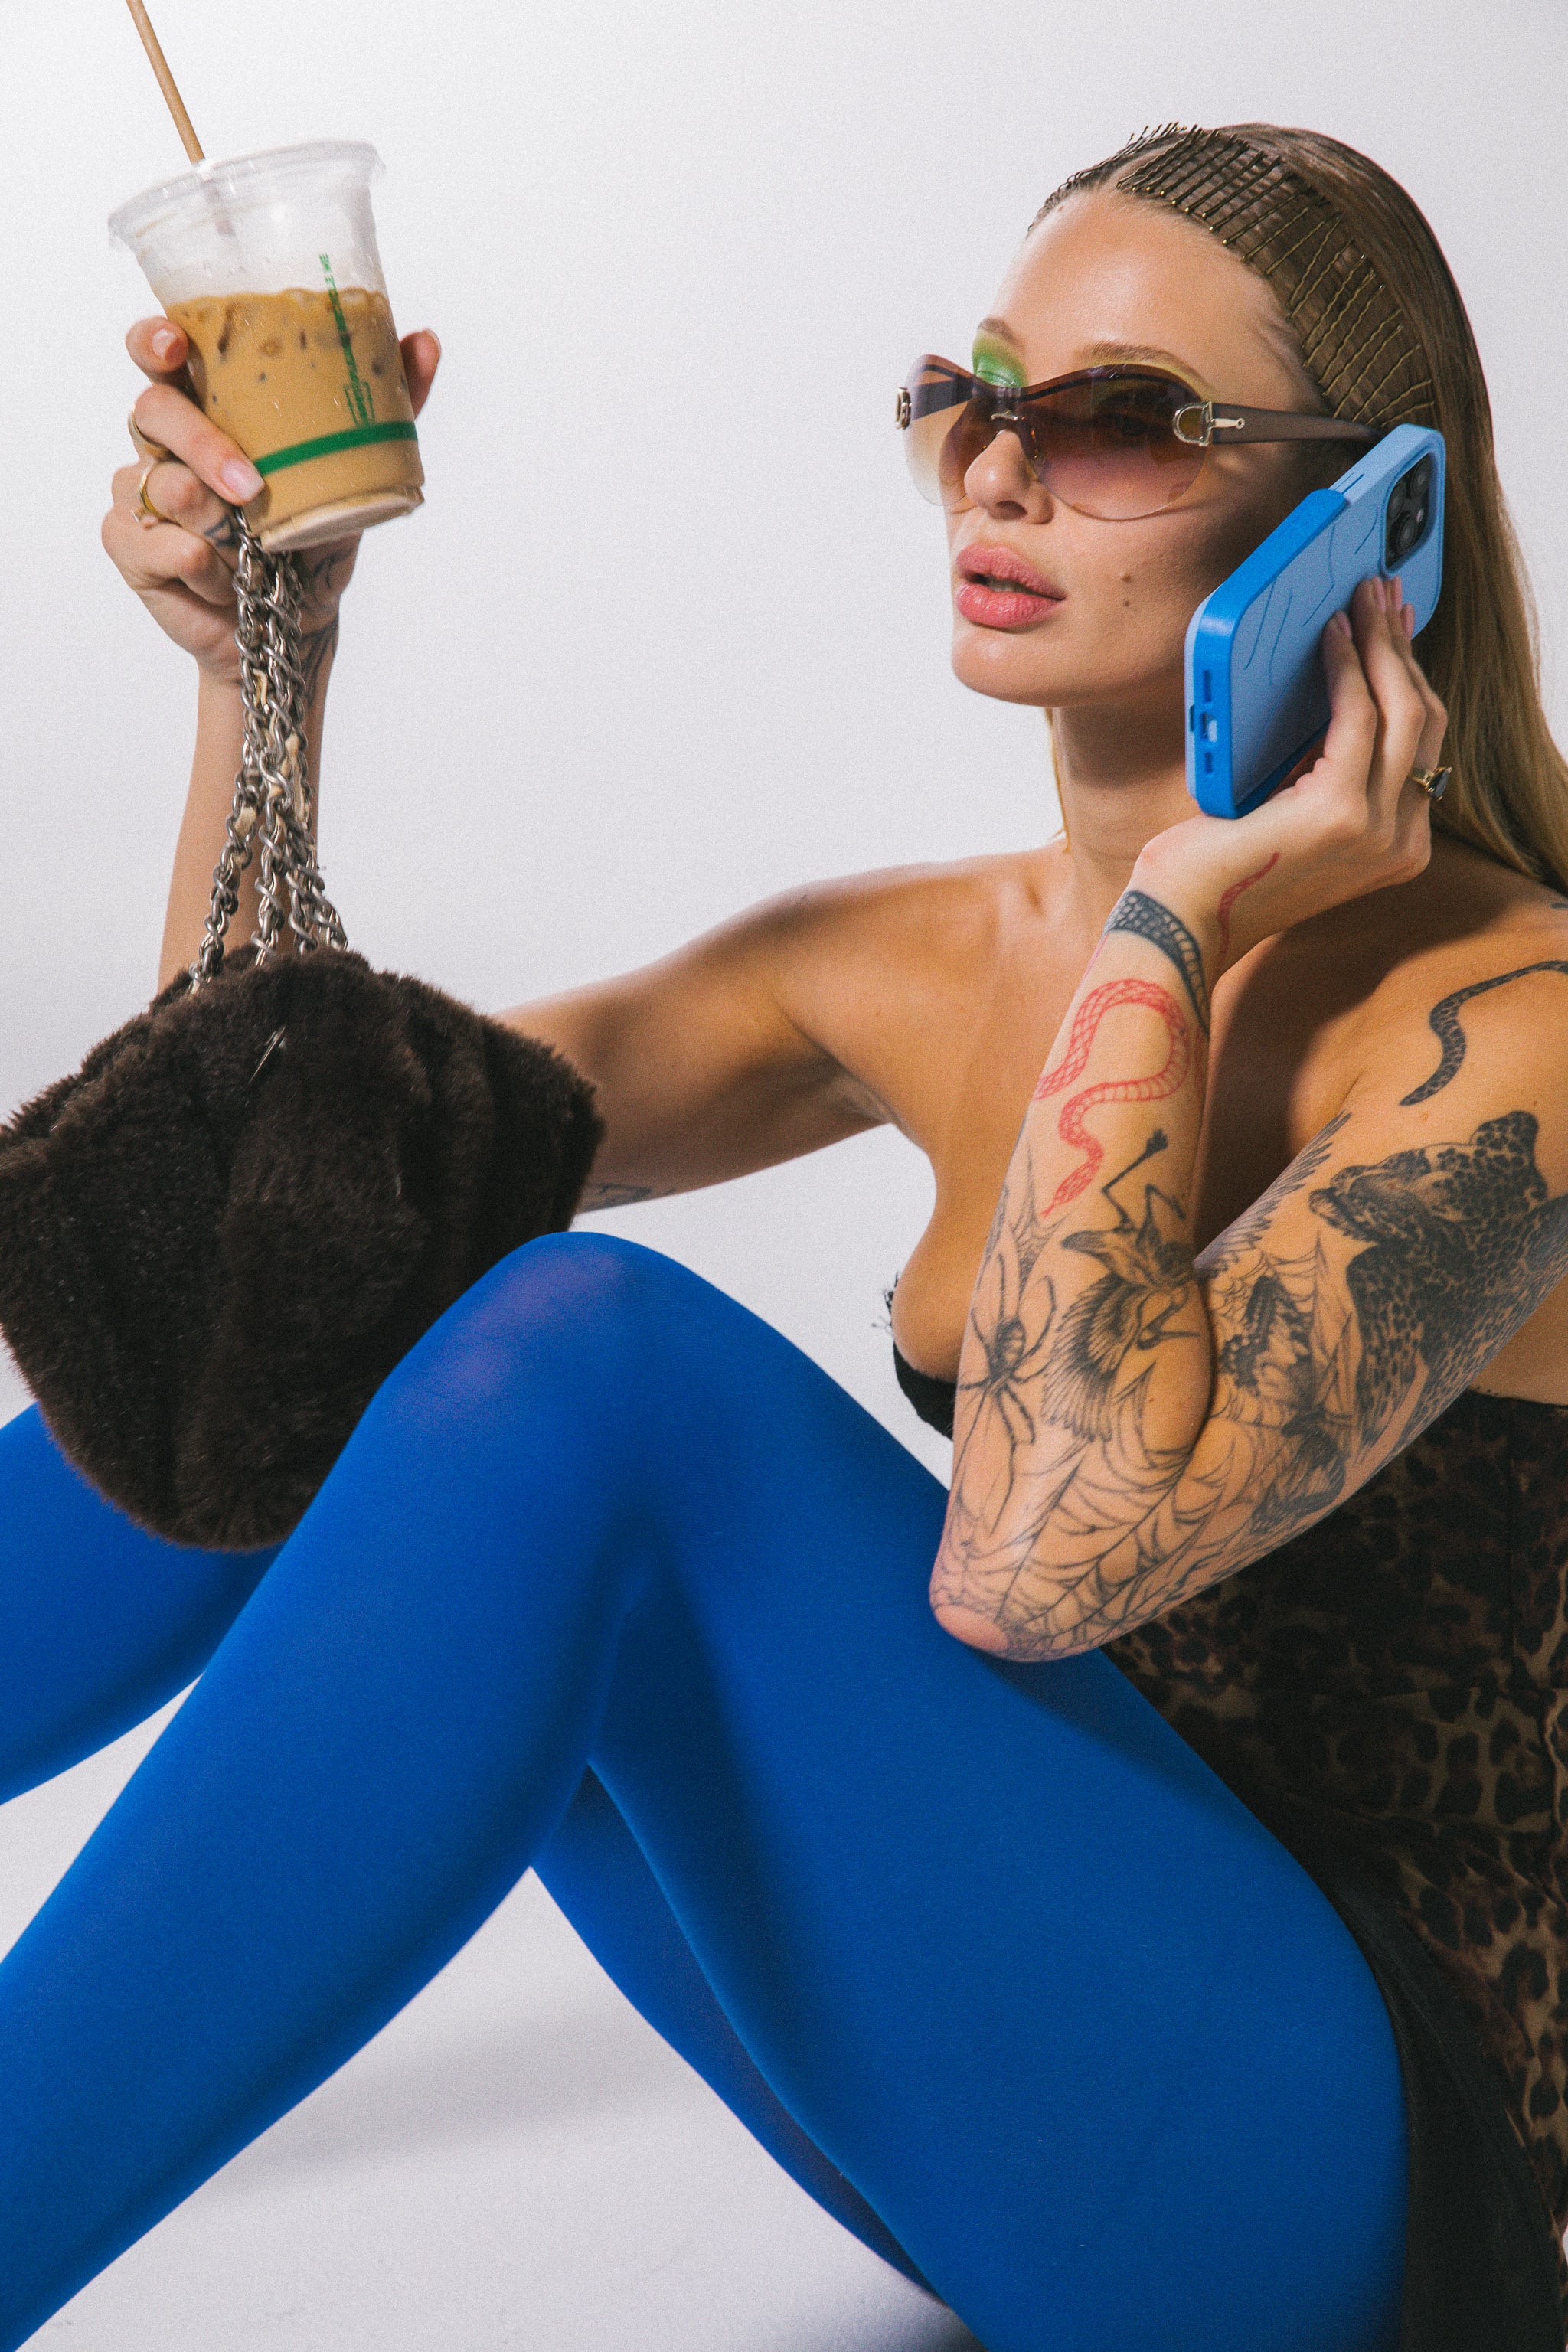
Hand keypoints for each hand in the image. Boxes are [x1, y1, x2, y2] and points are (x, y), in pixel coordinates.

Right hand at [103, 317, 442, 684]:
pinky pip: (159, 545)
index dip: (155, 341)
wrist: (293, 623)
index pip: (160, 354)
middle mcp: (164, 441)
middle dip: (201, 444)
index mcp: (205, 406)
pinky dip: (202, 566)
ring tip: (251, 548)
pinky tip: (222, 578)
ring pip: (163, 484)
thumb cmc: (312, 537)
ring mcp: (142, 491)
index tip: (175, 345)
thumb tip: (425, 342)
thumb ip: (386, 408)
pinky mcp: (130, 544)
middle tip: (250, 487)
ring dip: (216, 523)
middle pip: (153, 411)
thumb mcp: (354, 472)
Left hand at [1134, 572, 1447, 975]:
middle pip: (1423, 721)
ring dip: (1383, 644)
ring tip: (1363, 599)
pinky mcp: (1340, 812)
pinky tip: (1330, 634)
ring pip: (1404, 710)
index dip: (1411, 678)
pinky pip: (1357, 716)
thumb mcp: (1288, 814)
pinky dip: (1346, 667)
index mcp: (1395, 846)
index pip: (1419, 747)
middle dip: (1403, 649)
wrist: (1182, 922)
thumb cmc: (1217, 870)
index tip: (1396, 630)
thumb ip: (1322, 769)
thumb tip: (1335, 687)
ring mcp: (1377, 830)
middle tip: (1382, 595)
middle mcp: (1399, 842)